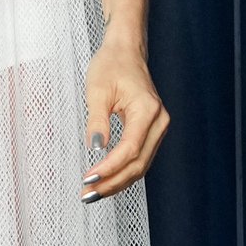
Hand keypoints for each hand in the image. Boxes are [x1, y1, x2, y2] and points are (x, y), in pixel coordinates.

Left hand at [81, 24, 168, 198]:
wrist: (126, 51)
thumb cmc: (111, 65)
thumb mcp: (97, 90)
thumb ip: (97, 121)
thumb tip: (96, 149)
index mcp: (147, 110)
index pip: (130, 149)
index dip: (110, 168)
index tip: (89, 179)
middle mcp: (158, 122)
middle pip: (139, 163)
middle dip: (113, 182)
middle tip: (87, 195)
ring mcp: (158, 128)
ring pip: (141, 165)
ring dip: (118, 182)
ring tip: (93, 193)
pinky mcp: (151, 131)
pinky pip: (140, 157)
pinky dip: (123, 172)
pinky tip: (106, 180)